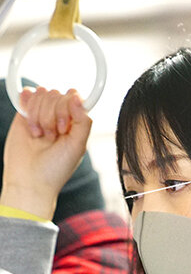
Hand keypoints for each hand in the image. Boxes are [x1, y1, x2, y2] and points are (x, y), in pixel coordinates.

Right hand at [1, 87, 91, 219]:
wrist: (30, 180)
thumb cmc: (56, 169)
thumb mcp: (78, 146)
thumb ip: (83, 120)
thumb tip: (77, 97)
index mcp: (75, 122)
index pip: (74, 97)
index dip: (67, 108)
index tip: (63, 129)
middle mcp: (59, 116)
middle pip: (57, 94)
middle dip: (52, 116)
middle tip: (51, 137)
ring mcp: (41, 113)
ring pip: (42, 93)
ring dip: (40, 116)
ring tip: (41, 136)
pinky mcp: (24, 113)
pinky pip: (27, 94)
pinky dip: (28, 108)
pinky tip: (31, 127)